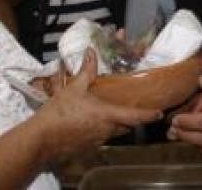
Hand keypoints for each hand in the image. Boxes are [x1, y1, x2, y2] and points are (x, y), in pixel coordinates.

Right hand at [33, 50, 160, 164]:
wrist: (41, 139)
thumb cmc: (59, 113)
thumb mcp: (73, 88)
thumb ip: (86, 71)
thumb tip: (91, 52)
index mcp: (107, 116)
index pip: (135, 117)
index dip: (149, 115)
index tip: (160, 113)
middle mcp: (106, 131)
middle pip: (125, 126)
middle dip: (129, 118)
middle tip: (129, 108)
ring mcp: (97, 141)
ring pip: (112, 132)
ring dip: (112, 123)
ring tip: (105, 111)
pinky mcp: (87, 147)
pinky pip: (99, 137)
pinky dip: (98, 129)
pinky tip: (86, 121)